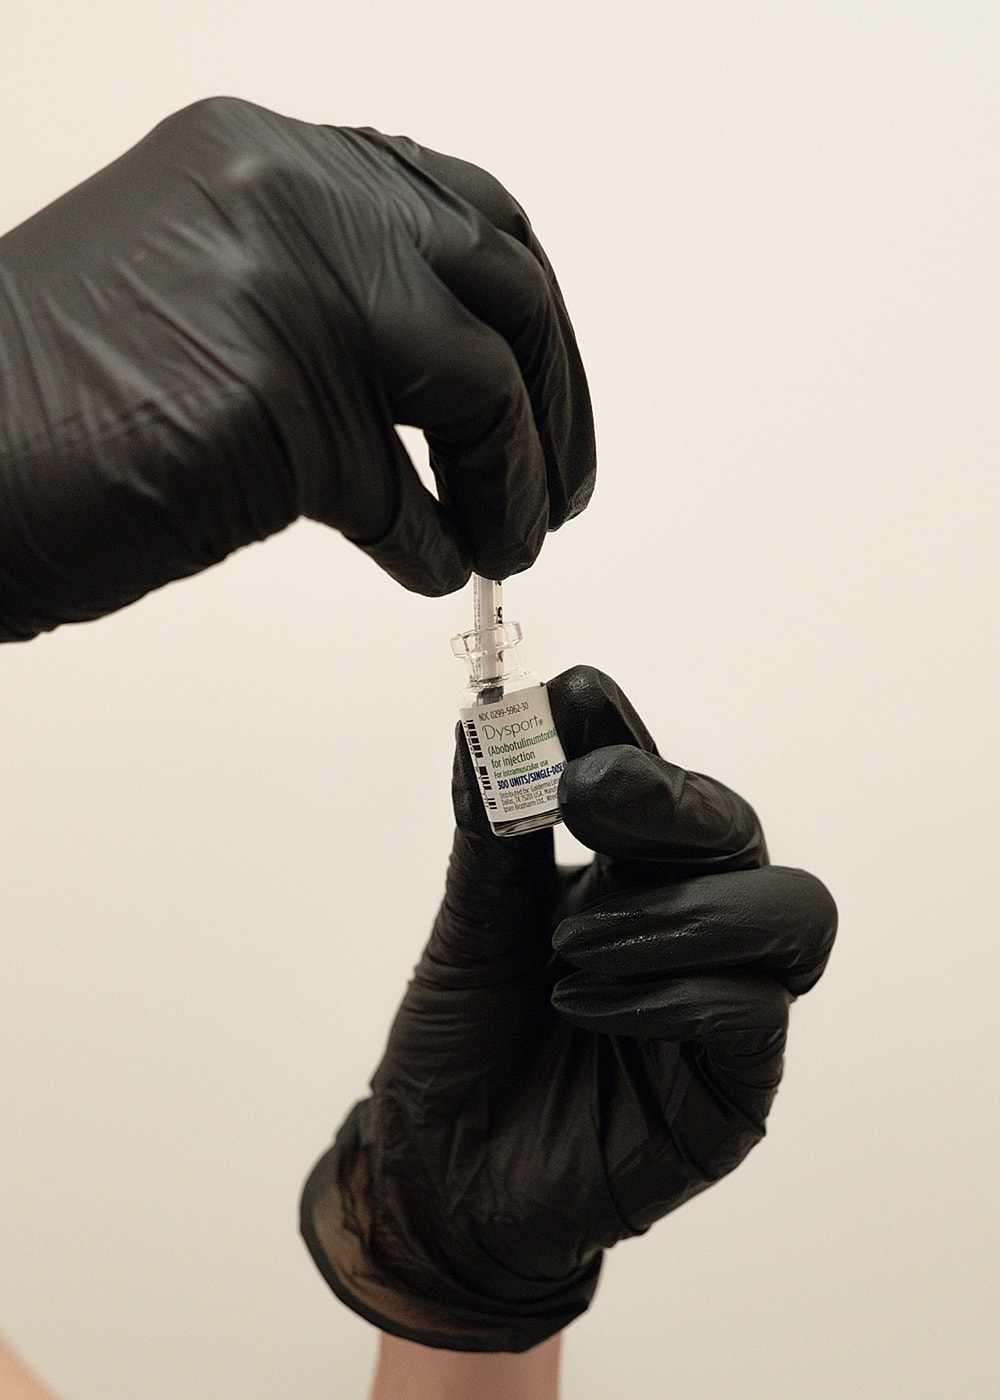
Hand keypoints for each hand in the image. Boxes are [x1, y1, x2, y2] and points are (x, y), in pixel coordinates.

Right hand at [0, 97, 593, 640]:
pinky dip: (437, 540)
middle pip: (502, 279)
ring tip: (512, 542)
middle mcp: (287, 192)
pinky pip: (410, 482)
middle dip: (553, 395)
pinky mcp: (277, 392)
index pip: (461, 213)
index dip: (525, 312)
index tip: (542, 389)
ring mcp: (283, 281)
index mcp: (268, 158)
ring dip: (516, 476)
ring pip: (484, 374)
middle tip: (556, 487)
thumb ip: (327, 307)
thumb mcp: (207, 303)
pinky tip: (431, 569)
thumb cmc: (48, 408)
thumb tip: (446, 376)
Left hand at [300, 667, 836, 1351]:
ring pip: (786, 909)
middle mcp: (692, 927)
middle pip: (738, 832)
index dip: (630, 734)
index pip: (658, 787)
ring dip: (675, 906)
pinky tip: (581, 999)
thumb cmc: (461, 1047)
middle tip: (587, 789)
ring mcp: (725, 1005)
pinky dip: (668, 989)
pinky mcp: (735, 1086)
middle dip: (669, 799)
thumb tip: (481, 719)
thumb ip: (492, 832)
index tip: (577, 692)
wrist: (439, 1180)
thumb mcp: (471, 928)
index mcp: (631, 878)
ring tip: (570, 942)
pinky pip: (750, 1010)